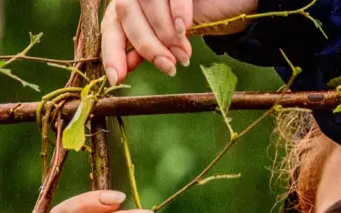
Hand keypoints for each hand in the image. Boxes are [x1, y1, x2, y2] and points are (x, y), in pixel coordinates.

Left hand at [98, 0, 260, 82]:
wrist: (229, 3)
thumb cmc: (195, 20)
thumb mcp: (167, 39)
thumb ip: (143, 50)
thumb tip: (120, 72)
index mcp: (129, 4)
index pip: (111, 26)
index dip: (111, 52)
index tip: (116, 78)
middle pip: (125, 13)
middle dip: (146, 44)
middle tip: (169, 67)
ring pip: (148, 3)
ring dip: (165, 34)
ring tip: (184, 54)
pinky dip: (177, 13)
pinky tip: (184, 28)